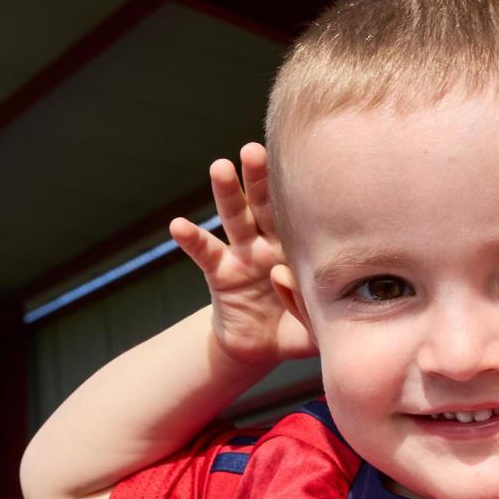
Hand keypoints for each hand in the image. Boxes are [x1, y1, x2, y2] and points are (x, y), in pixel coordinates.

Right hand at [170, 143, 315, 365]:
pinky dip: (191, 239)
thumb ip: (315, 304)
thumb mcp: (319, 321)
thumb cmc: (298, 328)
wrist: (264, 348)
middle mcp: (270, 242)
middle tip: (255, 150)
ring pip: (235, 218)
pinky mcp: (220, 273)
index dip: (301, 190)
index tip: (304, 161)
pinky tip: (178, 225)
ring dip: (227, 193)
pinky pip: (205, 253)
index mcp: (300, 246)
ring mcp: (243, 254)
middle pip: (264, 204)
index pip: (300, 214)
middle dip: (260, 177)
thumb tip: (294, 281)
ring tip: (220, 168)